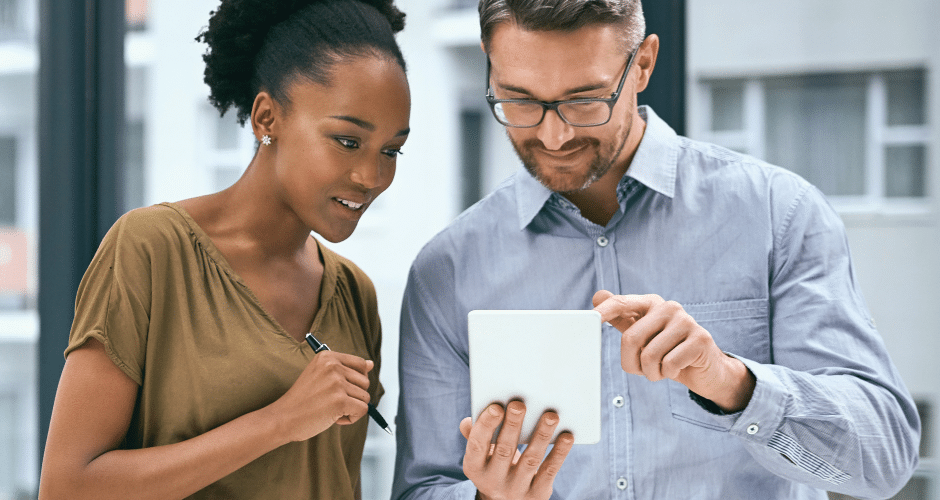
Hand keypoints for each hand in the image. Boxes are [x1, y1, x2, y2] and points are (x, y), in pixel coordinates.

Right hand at [269, 351, 372, 442]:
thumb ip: (346, 369)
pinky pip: (362, 410)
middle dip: (353, 396)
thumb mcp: (321, 376)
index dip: (356, 381)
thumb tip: (371, 364)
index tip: (340, 389)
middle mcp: (333, 366)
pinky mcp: (340, 400)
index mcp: (328, 357)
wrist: (283, 418)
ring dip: (351, 408)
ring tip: (330, 409)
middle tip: (331, 402)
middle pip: (365, 382)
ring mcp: (337, 383)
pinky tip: (333, 418)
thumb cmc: (302, 400)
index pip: (361, 364)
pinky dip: (351, 418)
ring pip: (365, 397)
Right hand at [459, 401, 573, 499]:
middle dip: (512, 426)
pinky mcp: (537, 494)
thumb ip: (476, 436)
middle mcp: (493, 481)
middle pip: (504, 450)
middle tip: (519, 404)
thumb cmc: (495, 466)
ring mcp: (516, 490)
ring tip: (550, 415)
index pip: (477, 445)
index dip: (486, 426)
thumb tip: (467, 422)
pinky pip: (549, 470)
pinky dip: (559, 452)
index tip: (496, 407)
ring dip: (541, 435)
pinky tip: (567, 436)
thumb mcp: (481, 456)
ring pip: (530, 460)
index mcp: (474, 467)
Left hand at [592, 290, 754, 411]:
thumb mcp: (644, 336)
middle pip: (631, 338)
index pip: (622, 303)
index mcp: (651, 304)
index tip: (591, 317)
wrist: (706, 369)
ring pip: (650, 355)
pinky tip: (678, 368)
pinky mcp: (700, 339)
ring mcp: (686, 321)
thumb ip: (622, 318)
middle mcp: (669, 307)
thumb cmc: (669, 351)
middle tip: (642, 370)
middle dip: (632, 363)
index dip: (605, 310)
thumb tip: (598, 295)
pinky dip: (668, 374)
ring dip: (651, 373)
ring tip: (662, 370)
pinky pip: (669, 364)